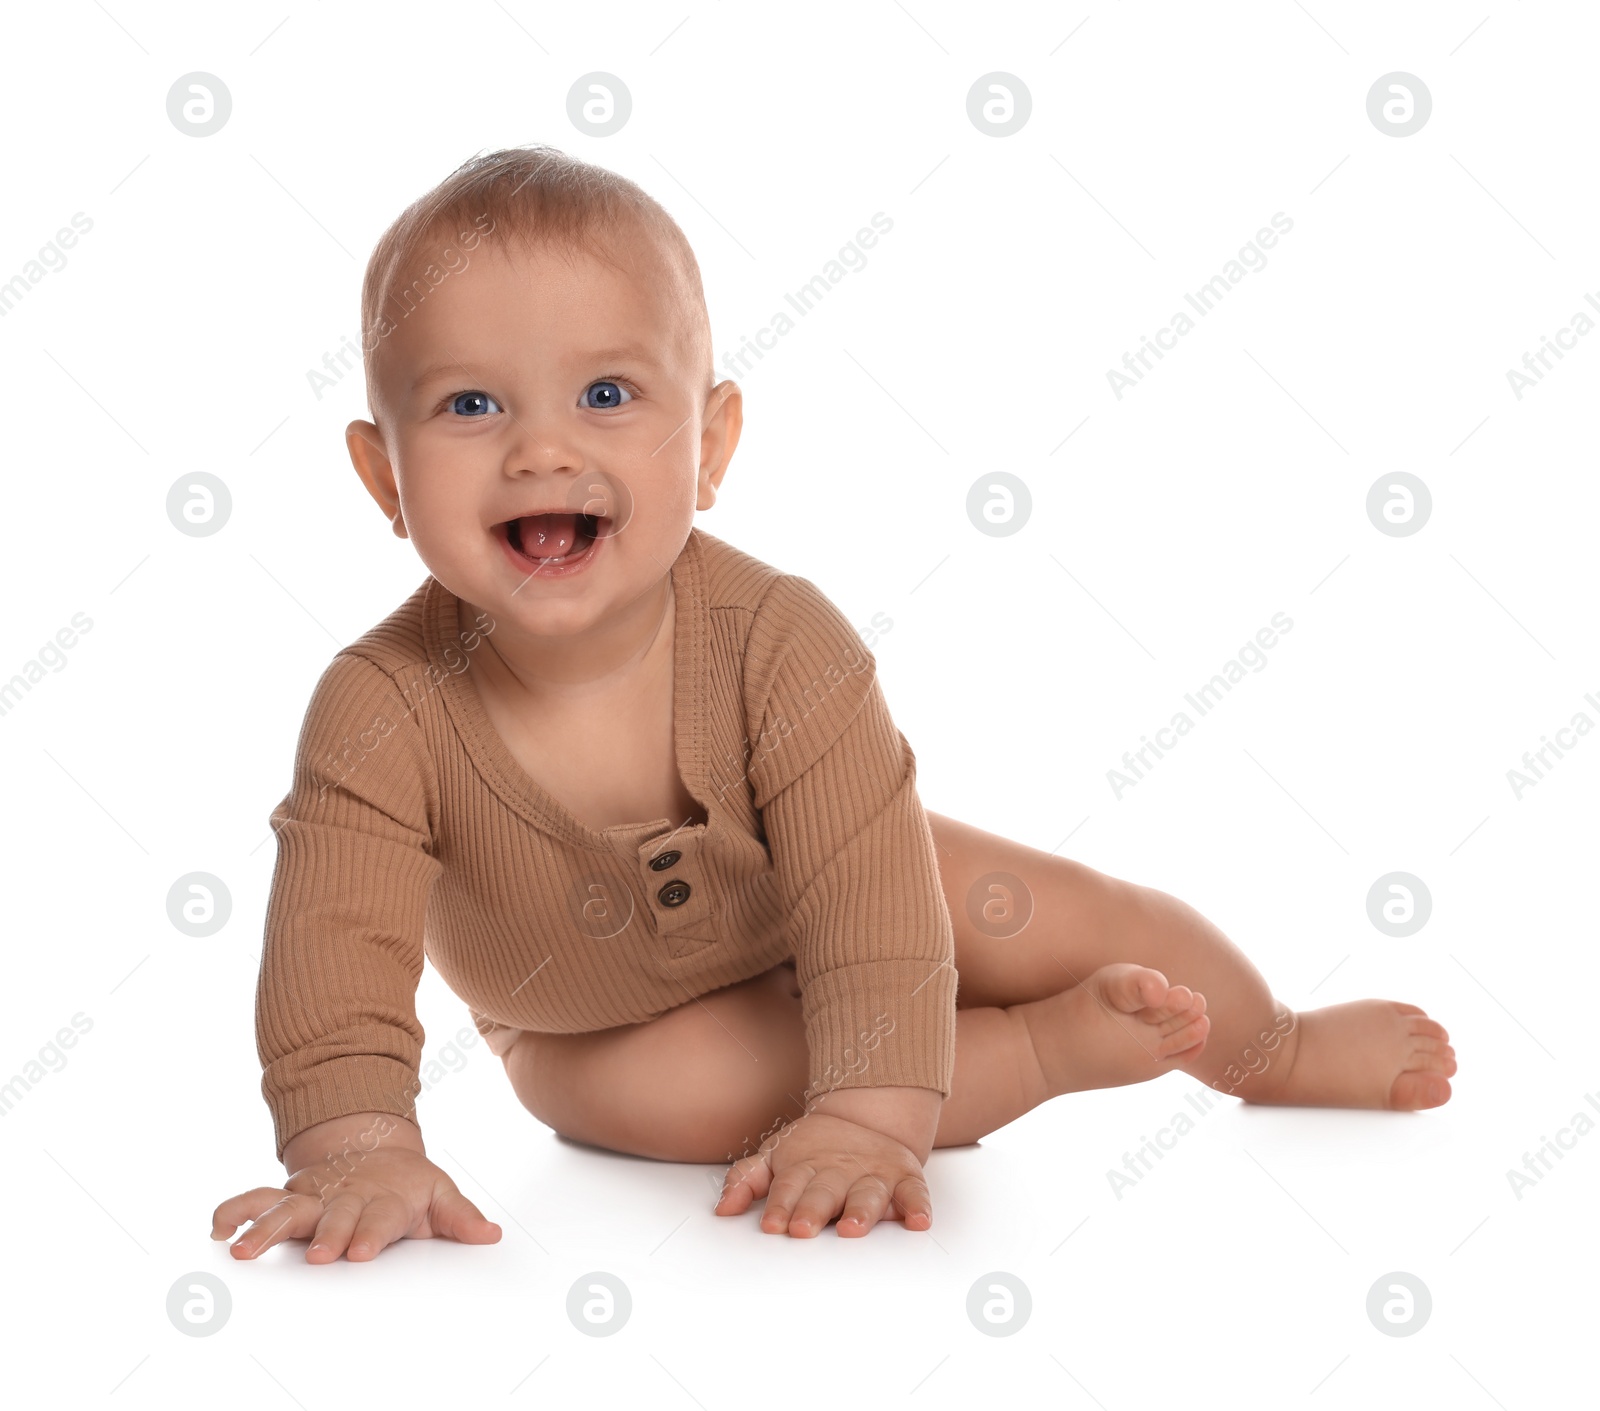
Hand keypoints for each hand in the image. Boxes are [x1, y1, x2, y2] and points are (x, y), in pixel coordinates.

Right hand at [211, 1145, 500, 1262]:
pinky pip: (257, 1199)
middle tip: (317, 1255)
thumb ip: (460, 1218)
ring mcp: (315, 1194)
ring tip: (242, 1248)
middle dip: (325, 1233)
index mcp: (384, 1199)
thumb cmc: (408, 1184)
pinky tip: (217, 1228)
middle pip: (333, 1215)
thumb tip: (491, 1234)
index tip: (361, 1251)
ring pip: (288, 1209)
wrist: (375, 1149)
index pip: (379, 1218)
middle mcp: (345, 1196)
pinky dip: (235, 1209)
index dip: (370, 1233)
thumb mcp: (440, 1195)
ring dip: (265, 1227)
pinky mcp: (290, 1194)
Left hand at [713, 1110, 932, 1237]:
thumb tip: (723, 1209)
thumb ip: (748, 1179)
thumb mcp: (777, 1156)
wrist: (867, 1119)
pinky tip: (917, 1222)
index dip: (780, 1205)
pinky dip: (918, 1205)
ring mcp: (872, 1173)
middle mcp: (839, 1170)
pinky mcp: (903, 1177)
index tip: (772, 1225)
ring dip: (862, 1212)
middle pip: (825, 1192)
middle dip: (813, 1210)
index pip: (789, 1187)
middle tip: (802, 1229)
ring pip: (868, 1193)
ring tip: (853, 1229)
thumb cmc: (814, 1150)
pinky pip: (914, 1192)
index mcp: (805, 1166)